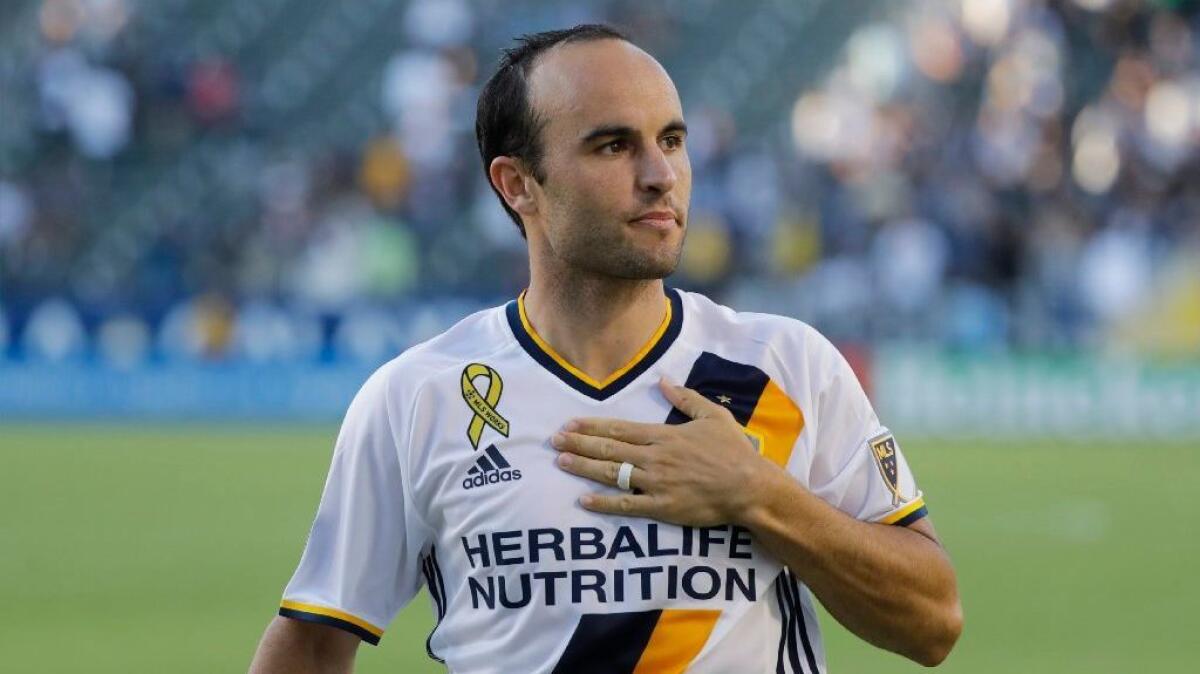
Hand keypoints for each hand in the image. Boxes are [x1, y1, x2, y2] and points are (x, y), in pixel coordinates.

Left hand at [550, 376, 776, 526]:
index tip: (569, 424)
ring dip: (584, 468)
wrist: (750, 487)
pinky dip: (604, 503)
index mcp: (664, 435)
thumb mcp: (713, 416)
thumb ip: (685, 398)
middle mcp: (655, 457)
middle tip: (553, 441)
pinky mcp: (662, 507)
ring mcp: (656, 483)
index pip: (619, 429)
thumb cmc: (734, 451)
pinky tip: (584, 500)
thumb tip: (663, 379)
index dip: (592, 426)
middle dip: (579, 444)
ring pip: (613, 474)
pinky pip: (627, 505)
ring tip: (560, 462)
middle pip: (609, 449)